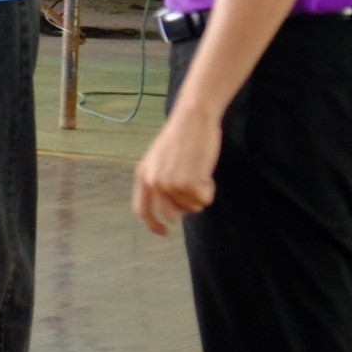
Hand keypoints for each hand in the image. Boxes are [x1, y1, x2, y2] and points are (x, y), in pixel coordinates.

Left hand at [131, 108, 220, 234]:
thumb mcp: (160, 160)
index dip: (152, 224)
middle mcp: (152, 183)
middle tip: (196, 187)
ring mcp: (169, 185)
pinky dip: (209, 188)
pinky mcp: (187, 184)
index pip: (141, 210)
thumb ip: (160, 183)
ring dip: (200, 193)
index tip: (163, 232)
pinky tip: (205, 170)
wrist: (192, 120)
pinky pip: (204, 200)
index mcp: (142, 175)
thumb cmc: (181, 138)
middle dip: (187, 206)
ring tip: (198, 170)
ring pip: (192, 207)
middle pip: (172, 214)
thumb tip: (172, 213)